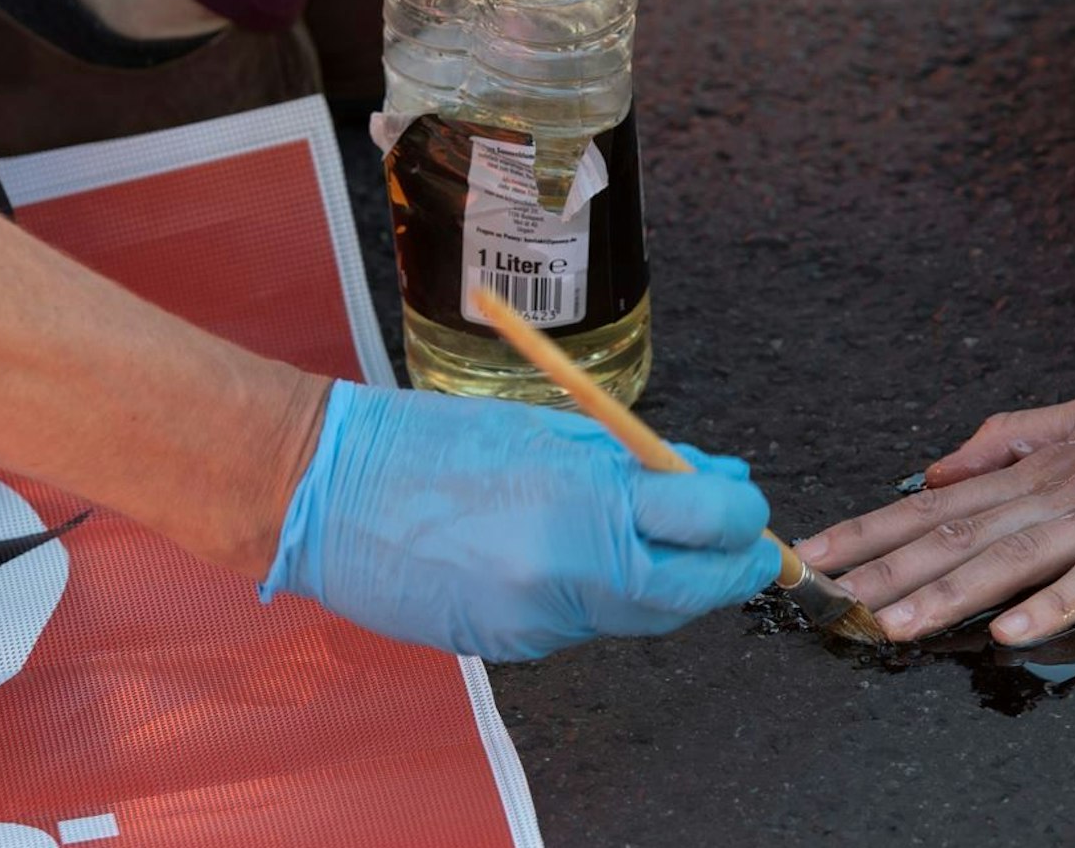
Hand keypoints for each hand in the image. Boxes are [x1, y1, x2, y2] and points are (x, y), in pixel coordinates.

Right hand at [261, 380, 779, 659]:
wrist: (326, 492)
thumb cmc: (430, 442)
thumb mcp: (551, 428)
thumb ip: (638, 461)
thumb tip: (714, 479)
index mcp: (583, 502)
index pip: (709, 526)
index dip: (743, 521)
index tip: (748, 507)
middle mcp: (569, 574)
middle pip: (690, 592)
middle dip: (725, 568)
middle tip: (738, 540)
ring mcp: (538, 620)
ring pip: (641, 615)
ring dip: (666, 579)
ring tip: (659, 535)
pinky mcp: (511, 645)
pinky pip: (586, 624)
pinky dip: (603, 594)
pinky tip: (580, 557)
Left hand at [795, 344, 1074, 645]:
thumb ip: (1006, 440)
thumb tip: (933, 470)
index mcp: (1038, 468)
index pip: (936, 506)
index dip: (871, 531)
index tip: (814, 553)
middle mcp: (1060, 491)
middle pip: (957, 536)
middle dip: (886, 571)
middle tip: (825, 597)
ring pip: (1013, 559)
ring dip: (949, 594)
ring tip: (893, 622)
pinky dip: (1055, 603)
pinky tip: (1014, 632)